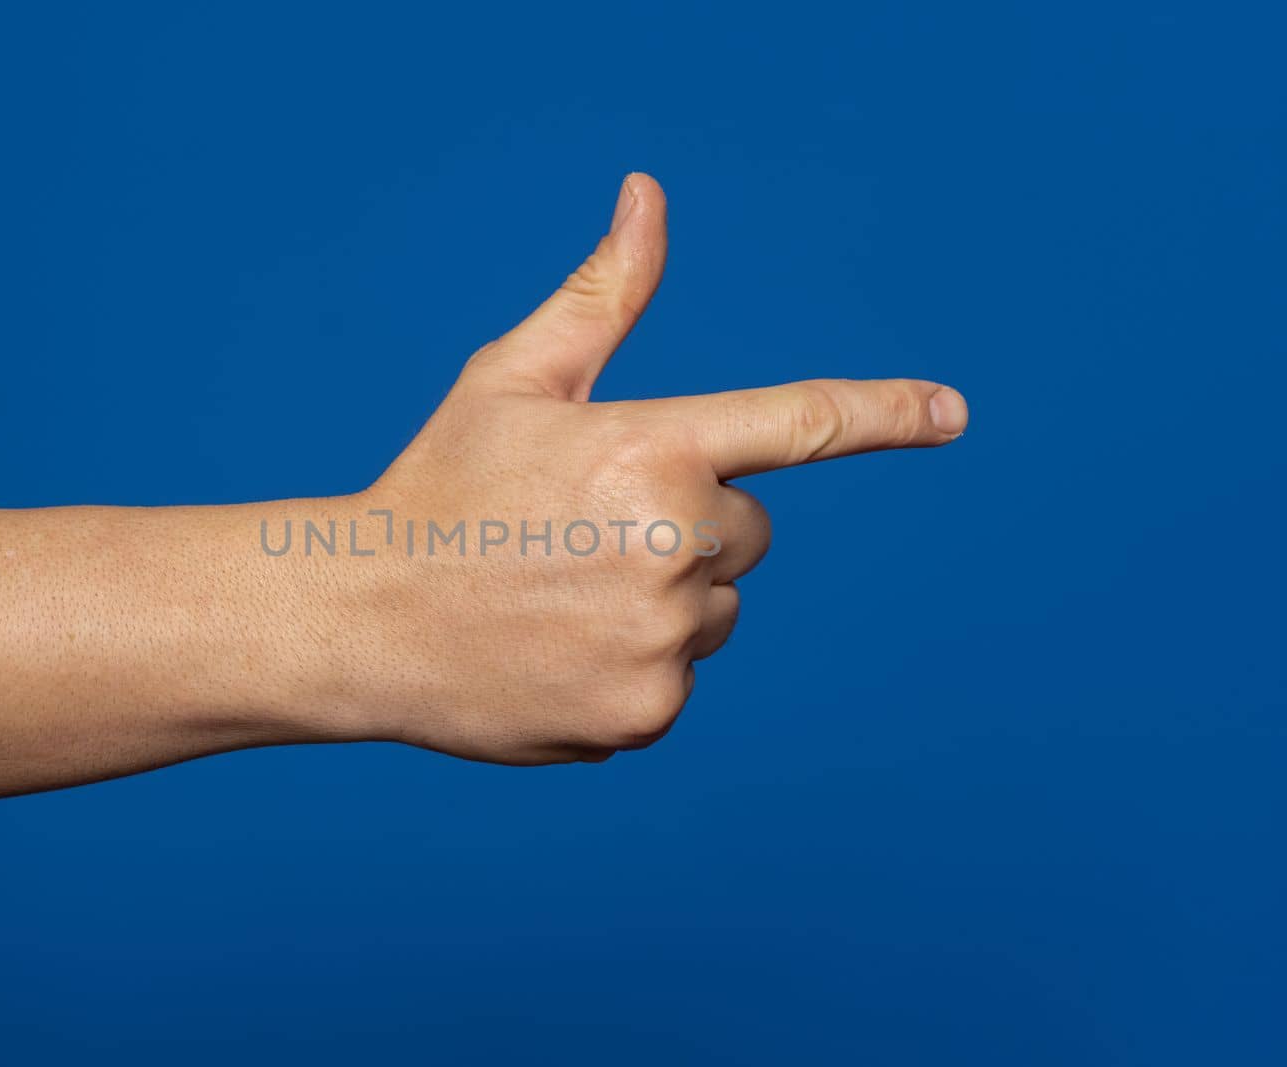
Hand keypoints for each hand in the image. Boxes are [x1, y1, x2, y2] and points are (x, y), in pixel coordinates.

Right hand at [328, 173, 967, 763]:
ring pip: (716, 608)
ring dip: (664, 599)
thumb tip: (647, 195)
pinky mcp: (647, 714)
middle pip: (748, 531)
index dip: (885, 412)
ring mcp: (663, 639)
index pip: (799, 425)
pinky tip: (555, 651)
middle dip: (691, 524)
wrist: (361, 619)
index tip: (950, 411)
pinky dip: (633, 667)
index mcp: (650, 448)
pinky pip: (679, 677)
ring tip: (558, 596)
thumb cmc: (440, 486)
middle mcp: (674, 545)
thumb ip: (599, 295)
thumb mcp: (512, 380)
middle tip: (582, 533)